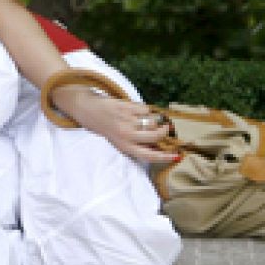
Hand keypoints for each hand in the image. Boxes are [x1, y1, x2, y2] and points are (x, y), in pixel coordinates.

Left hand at [52, 86, 180, 164]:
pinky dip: (145, 110)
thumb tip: (157, 145)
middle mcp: (126, 135)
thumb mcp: (117, 140)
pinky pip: (146, 109)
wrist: (86, 109)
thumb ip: (134, 143)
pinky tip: (136, 110)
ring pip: (153, 121)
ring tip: (145, 119)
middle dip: (164, 132)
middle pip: (156, 136)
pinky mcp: (126, 107)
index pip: (148, 156)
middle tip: (165, 129)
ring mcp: (126, 120)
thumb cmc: (103, 126)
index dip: (165, 157)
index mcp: (124, 146)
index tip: (177, 156)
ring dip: (154, 120)